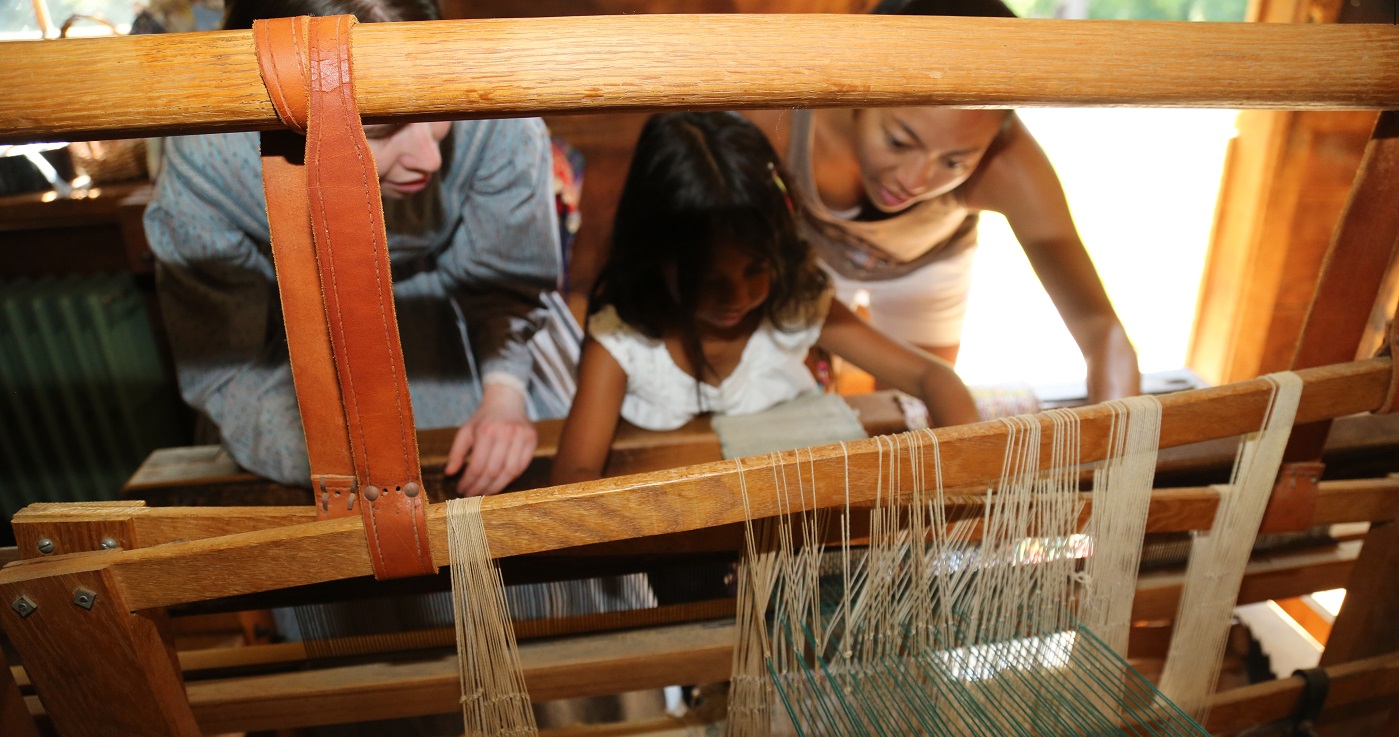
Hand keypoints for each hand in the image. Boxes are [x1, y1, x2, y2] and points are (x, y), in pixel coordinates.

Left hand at [444, 382, 536, 496]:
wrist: (506, 400)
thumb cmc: (484, 418)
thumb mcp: (466, 431)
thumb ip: (456, 453)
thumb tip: (449, 474)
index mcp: (486, 431)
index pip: (477, 466)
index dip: (469, 482)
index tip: (461, 490)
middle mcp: (506, 433)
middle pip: (493, 471)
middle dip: (480, 487)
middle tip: (472, 495)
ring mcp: (522, 437)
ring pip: (510, 472)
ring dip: (496, 487)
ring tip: (484, 493)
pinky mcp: (532, 440)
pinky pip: (522, 466)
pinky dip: (510, 478)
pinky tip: (499, 483)